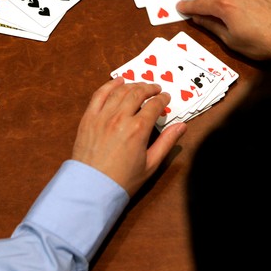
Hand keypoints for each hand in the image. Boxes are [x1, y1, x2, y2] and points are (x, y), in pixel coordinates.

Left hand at [72, 77, 186, 196]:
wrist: (92, 188)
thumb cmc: (124, 180)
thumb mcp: (151, 164)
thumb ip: (167, 142)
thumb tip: (182, 126)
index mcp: (138, 129)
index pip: (154, 105)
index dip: (162, 99)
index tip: (166, 98)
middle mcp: (120, 118)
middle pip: (137, 93)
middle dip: (150, 88)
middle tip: (156, 89)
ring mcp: (102, 116)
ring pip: (120, 91)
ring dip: (133, 85)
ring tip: (140, 86)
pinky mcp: (88, 118)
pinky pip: (99, 95)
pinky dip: (110, 85)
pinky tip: (118, 82)